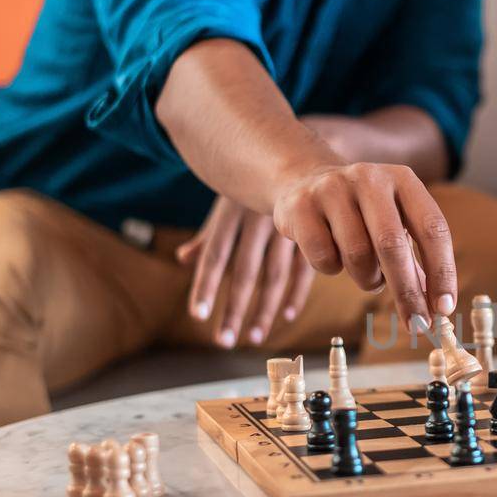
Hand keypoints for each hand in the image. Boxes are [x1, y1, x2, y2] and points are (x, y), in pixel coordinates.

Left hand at [177, 196, 315, 348]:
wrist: (305, 156)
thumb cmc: (256, 189)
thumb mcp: (230, 204)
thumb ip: (209, 234)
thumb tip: (182, 259)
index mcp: (232, 214)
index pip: (215, 256)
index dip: (205, 286)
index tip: (197, 316)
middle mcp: (257, 222)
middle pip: (244, 273)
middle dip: (233, 310)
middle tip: (224, 340)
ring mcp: (288, 228)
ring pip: (274, 277)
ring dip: (264, 310)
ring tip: (252, 337)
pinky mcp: (314, 234)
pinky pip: (304, 270)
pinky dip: (296, 295)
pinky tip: (287, 316)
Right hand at [271, 161, 454, 332]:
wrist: (306, 180)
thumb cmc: (364, 214)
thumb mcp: (397, 222)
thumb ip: (418, 261)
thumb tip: (436, 310)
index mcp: (404, 180)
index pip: (433, 229)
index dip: (442, 272)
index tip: (443, 308)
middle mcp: (370, 179)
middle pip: (393, 245)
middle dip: (407, 292)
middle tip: (416, 324)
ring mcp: (332, 189)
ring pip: (357, 255)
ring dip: (367, 278)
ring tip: (366, 273)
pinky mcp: (300, 206)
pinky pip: (323, 257)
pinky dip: (332, 269)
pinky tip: (332, 255)